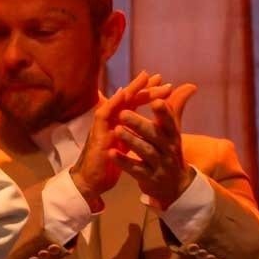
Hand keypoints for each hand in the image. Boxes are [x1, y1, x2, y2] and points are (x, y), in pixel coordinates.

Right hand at [65, 73, 165, 202]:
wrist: (92, 181)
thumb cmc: (107, 163)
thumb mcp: (124, 145)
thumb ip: (131, 131)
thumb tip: (140, 123)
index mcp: (119, 123)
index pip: (135, 104)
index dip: (149, 94)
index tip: (166, 85)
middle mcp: (111, 120)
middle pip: (129, 98)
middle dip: (144, 87)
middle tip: (159, 77)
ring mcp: (103, 125)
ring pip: (119, 102)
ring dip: (132, 89)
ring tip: (145, 77)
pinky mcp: (98, 134)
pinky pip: (104, 115)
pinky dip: (113, 103)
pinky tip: (123, 93)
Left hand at [107, 81, 199, 207]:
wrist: (175, 187)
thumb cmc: (169, 151)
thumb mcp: (174, 131)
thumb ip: (176, 108)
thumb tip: (190, 85)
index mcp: (173, 135)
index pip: (170, 121)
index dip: (164, 112)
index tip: (156, 101)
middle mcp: (168, 149)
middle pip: (155, 136)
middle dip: (140, 124)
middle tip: (123, 113)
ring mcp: (159, 165)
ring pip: (145, 152)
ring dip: (131, 141)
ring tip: (116, 130)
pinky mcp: (148, 178)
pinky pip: (135, 169)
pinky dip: (124, 162)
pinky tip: (111, 153)